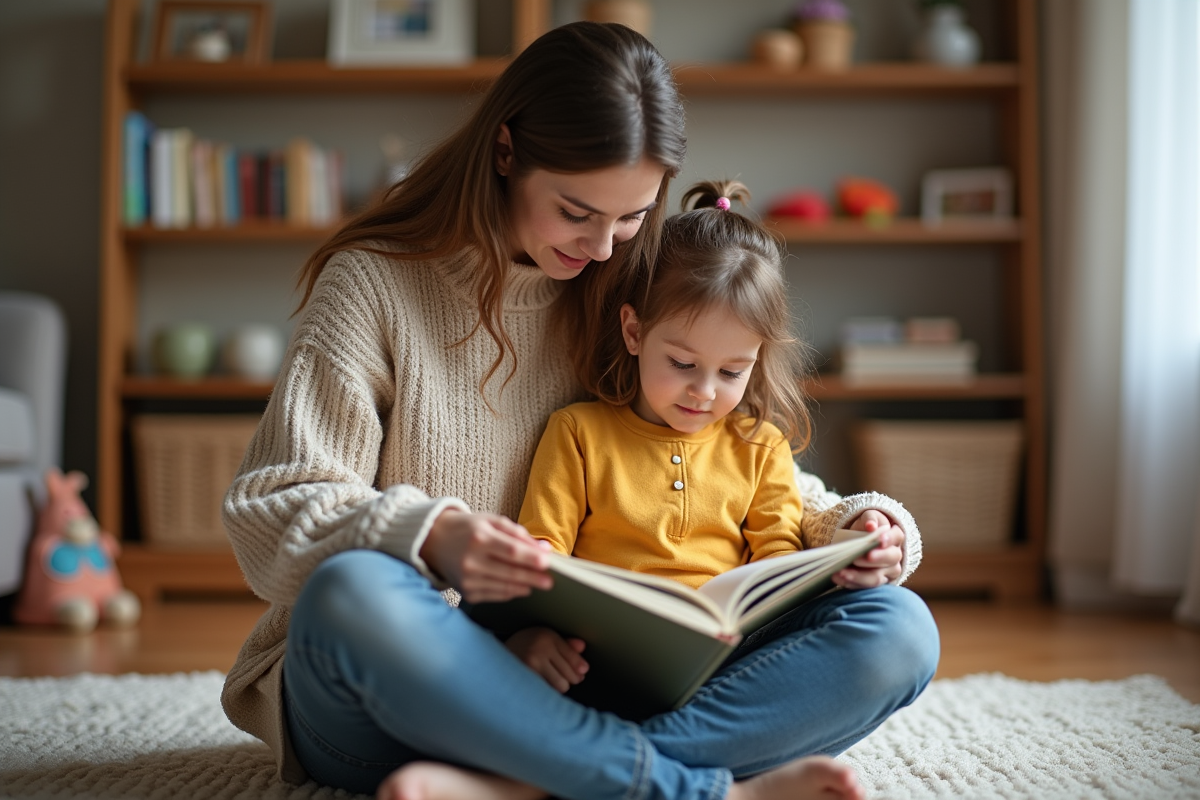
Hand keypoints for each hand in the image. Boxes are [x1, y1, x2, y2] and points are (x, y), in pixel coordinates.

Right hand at [419, 509, 552, 602]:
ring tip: (539, 584)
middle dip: (533, 577)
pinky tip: (521, 588)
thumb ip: (518, 533)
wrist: (434, 541)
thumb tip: (544, 549)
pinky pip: (494, 595)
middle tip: (550, 580)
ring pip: (503, 587)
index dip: (531, 558)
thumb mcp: (491, 521)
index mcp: (479, 537)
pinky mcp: (465, 592)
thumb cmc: (467, 528)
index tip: (548, 562)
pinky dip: (510, 593)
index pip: (511, 551)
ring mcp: (467, 579)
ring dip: (524, 586)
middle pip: (509, 572)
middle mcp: (471, 560)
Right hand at [505, 626, 588, 692]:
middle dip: (570, 678)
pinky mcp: (525, 679)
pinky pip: (547, 693)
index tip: (582, 672)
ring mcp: (531, 664)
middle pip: (570, 674)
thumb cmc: (522, 647)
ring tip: (548, 681)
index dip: (580, 667)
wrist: (492, 656)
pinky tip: (540, 687)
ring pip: (560, 686)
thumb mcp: (543, 639)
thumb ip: (564, 645)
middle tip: (562, 677)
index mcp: (547, 636)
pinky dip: (546, 693)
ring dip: (558, 687)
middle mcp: (540, 648)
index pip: (573, 657)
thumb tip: (582, 647)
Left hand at [832, 509, 904, 588]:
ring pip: (876, 578)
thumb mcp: (867, 519)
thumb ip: (870, 519)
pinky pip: (863, 587)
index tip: (879, 540)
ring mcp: (887, 573)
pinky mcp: (874, 583)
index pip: (897, 537)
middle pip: (889, 560)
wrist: (858, 541)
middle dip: (874, 559)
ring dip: (857, 576)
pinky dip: (850, 583)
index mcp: (895, 537)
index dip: (889, 539)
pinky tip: (838, 578)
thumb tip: (871, 526)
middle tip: (856, 558)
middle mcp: (895, 556)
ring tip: (841, 572)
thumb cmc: (865, 528)